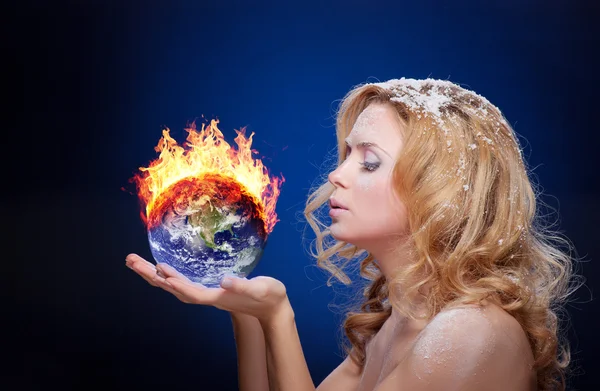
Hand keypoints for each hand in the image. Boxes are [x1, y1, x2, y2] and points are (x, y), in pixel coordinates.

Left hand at [125, 253, 290, 324]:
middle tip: (130, 260)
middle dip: (151, 275)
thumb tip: (225, 280)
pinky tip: (162, 268)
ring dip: (154, 275)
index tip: (160, 270)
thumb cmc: (268, 297)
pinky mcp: (209, 289)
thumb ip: (242, 286)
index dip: (176, 282)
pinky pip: (182, 283)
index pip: (191, 292)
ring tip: (136, 262)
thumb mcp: (259, 289)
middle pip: (174, 288)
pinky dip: (168, 275)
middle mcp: (207, 296)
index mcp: (217, 297)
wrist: (272, 307)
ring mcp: (206, 293)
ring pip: (174, 286)